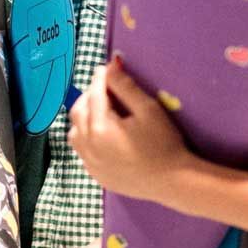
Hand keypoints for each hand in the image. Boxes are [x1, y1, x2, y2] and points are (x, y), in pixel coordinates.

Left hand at [68, 59, 198, 201]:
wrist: (173, 182)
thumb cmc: (164, 143)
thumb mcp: (148, 109)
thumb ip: (125, 86)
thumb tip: (110, 65)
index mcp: (101, 129)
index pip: (94, 94)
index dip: (99, 78)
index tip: (105, 68)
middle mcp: (89, 147)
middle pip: (78, 111)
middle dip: (89, 96)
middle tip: (105, 88)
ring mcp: (90, 164)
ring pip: (75, 132)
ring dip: (84, 117)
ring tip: (102, 111)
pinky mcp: (96, 175)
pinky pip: (81, 151)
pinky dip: (86, 137)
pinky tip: (103, 134)